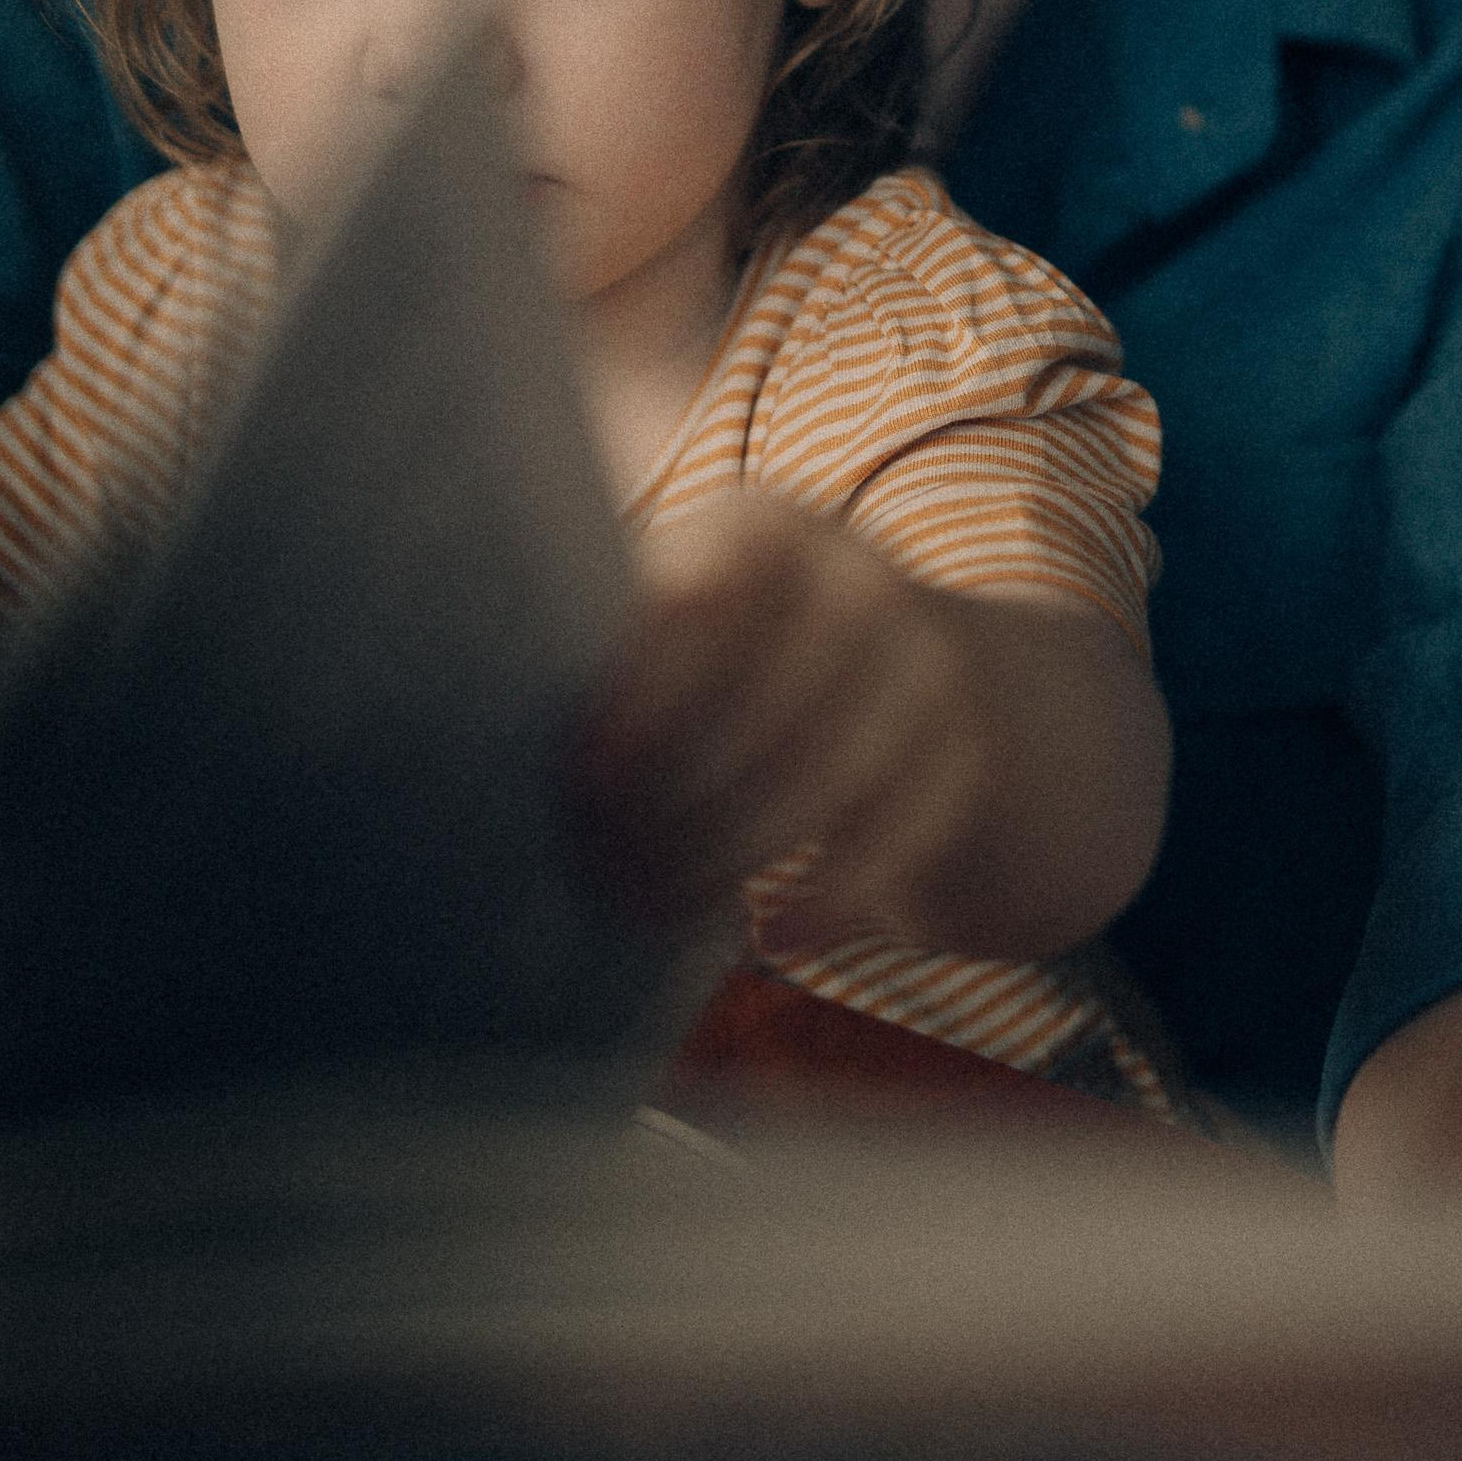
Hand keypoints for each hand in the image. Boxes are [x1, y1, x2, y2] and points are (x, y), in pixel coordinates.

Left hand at [566, 488, 1165, 960]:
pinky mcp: (964, 749)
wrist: (928, 669)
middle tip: (600, 867)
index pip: (703, 596)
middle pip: (765, 692)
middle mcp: (854, 574)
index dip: (644, 686)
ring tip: (656, 909)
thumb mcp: (688, 608)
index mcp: (762, 524)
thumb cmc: (738, 653)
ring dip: (736, 849)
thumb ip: (619, 645)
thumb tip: (497, 725)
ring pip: (831, 765)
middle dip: (676, 793)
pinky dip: (836, 891)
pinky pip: (901, 827)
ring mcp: (926, 660)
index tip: (582, 771)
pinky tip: (773, 936)